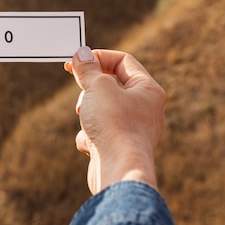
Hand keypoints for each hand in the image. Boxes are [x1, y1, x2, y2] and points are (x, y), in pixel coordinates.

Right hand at [64, 47, 165, 193]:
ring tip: (86, 119)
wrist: (119, 171)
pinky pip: (99, 131)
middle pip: (111, 84)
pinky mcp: (120, 146)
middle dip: (91, 88)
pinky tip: (92, 144)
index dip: (98, 57)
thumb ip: (88, 69)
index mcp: (148, 89)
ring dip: (88, 112)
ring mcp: (133, 128)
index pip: (123, 61)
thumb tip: (82, 53)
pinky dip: (90, 134)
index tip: (76, 62)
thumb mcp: (97, 88)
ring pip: (102, 108)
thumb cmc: (115, 126)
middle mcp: (145, 108)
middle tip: (82, 94)